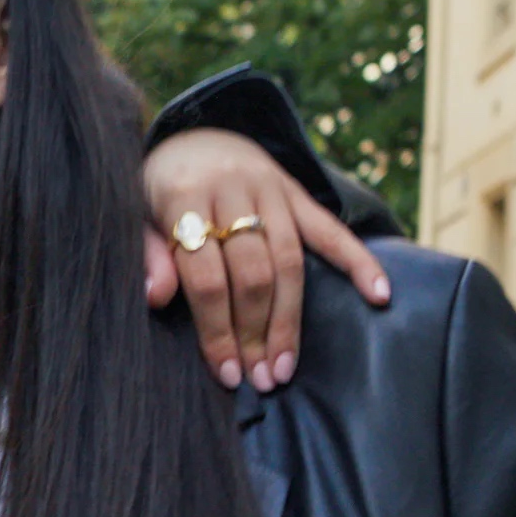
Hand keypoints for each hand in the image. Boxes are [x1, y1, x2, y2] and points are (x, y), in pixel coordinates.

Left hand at [141, 127, 391, 390]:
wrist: (193, 137)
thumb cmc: (159, 191)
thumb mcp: (136, 215)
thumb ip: (147, 253)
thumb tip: (155, 297)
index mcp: (184, 196)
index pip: (206, 275)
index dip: (216, 328)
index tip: (226, 373)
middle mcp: (232, 189)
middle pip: (252, 272)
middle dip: (255, 332)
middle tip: (259, 380)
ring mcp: (270, 189)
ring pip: (289, 260)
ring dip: (289, 320)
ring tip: (286, 366)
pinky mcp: (297, 192)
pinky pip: (331, 228)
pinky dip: (358, 260)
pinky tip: (379, 295)